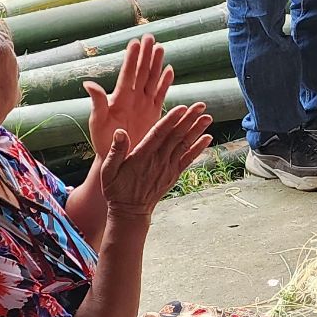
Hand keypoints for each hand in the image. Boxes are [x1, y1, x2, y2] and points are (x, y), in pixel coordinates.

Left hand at [85, 35, 173, 149]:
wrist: (117, 157)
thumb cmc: (103, 141)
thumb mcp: (98, 122)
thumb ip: (97, 102)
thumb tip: (88, 83)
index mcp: (119, 98)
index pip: (127, 74)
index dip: (132, 58)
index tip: (135, 42)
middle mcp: (132, 97)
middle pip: (141, 72)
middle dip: (145, 54)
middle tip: (149, 36)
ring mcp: (143, 104)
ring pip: (152, 79)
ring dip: (156, 64)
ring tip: (160, 48)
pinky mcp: (153, 113)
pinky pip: (161, 94)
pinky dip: (165, 83)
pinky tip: (169, 70)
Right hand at [92, 103, 212, 217]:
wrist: (130, 212)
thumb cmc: (116, 189)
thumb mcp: (108, 170)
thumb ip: (116, 151)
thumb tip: (120, 131)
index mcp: (142, 156)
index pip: (159, 134)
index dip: (171, 120)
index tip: (183, 108)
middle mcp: (158, 160)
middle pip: (176, 136)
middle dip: (189, 119)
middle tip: (201, 105)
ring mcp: (168, 168)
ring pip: (185, 145)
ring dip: (197, 130)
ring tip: (208, 117)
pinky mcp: (173, 174)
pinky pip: (188, 159)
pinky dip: (198, 148)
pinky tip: (207, 138)